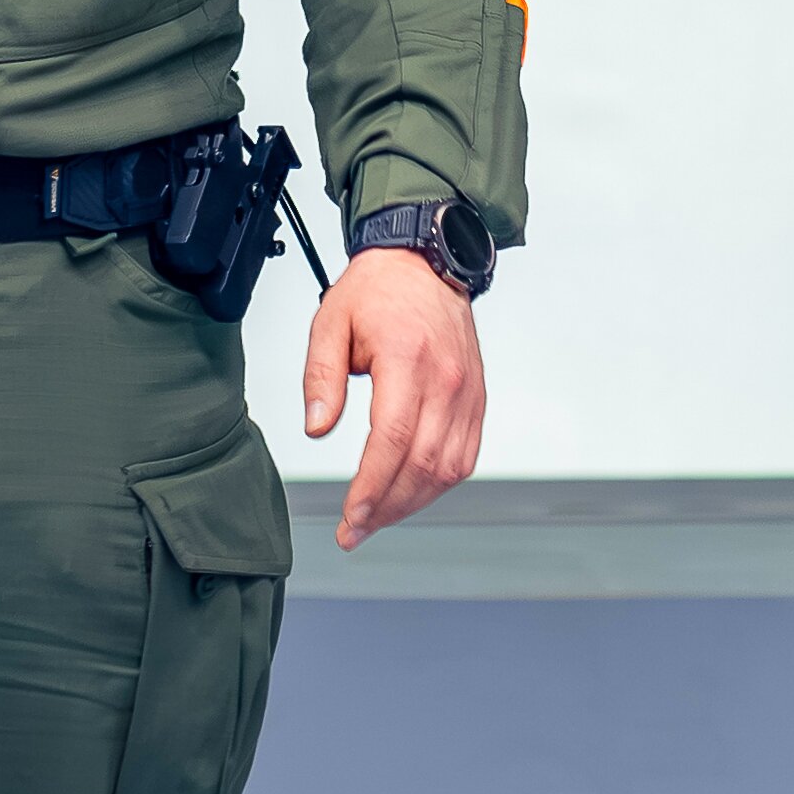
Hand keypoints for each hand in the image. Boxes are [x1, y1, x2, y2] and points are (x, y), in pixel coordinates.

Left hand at [300, 245, 490, 544]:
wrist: (426, 263)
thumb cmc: (378, 291)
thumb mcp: (331, 322)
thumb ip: (321, 378)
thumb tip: (316, 429)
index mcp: (409, 358)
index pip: (393, 439)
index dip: (372, 486)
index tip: (351, 515)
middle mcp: (447, 379)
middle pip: (422, 464)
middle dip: (386, 508)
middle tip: (353, 530)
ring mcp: (468, 392)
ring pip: (448, 468)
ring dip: (412, 502)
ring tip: (377, 518)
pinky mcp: (476, 400)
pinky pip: (465, 456)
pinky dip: (439, 483)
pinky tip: (410, 494)